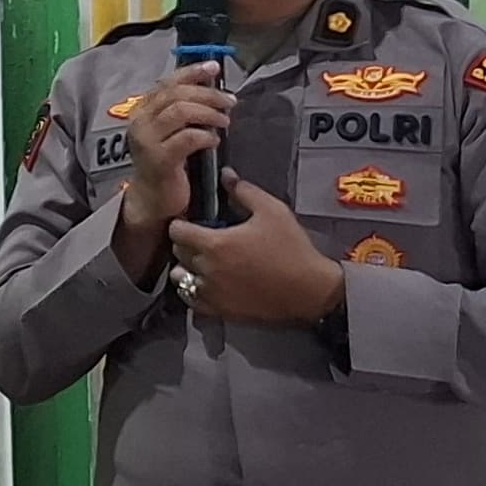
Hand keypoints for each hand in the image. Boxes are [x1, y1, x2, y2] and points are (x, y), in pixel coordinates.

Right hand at [109, 70, 234, 277]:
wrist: (154, 200)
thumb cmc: (169, 163)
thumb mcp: (173, 131)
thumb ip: (183, 110)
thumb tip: (212, 87)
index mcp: (143, 110)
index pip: (167, 82)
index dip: (192, 72)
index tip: (214, 67)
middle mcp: (140, 122)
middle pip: (176, 94)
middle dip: (208, 94)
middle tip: (230, 101)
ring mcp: (147, 141)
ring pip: (180, 111)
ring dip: (209, 113)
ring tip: (225, 120)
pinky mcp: (159, 160)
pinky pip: (187, 138)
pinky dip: (205, 136)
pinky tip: (215, 141)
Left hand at [166, 177, 349, 325]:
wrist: (310, 290)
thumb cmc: (291, 249)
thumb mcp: (271, 210)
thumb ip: (244, 191)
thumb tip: (226, 175)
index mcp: (214, 244)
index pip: (176, 231)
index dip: (181, 222)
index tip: (191, 220)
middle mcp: (207, 270)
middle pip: (177, 252)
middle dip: (184, 242)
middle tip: (200, 237)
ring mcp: (212, 293)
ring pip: (180, 278)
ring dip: (186, 267)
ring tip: (202, 260)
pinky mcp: (220, 310)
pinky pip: (192, 300)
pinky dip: (193, 289)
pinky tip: (207, 281)